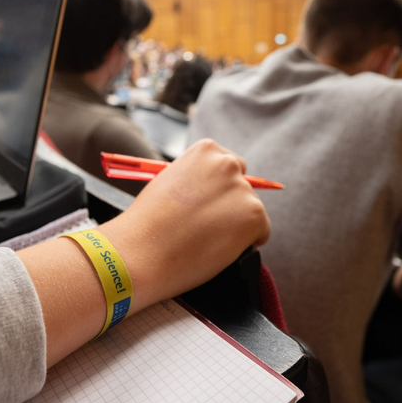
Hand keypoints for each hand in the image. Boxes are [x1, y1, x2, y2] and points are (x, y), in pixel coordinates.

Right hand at [104, 139, 271, 309]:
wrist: (140, 252)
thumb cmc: (148, 223)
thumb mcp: (169, 182)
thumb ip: (195, 179)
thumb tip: (213, 192)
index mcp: (206, 150)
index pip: (228, 167)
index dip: (217, 190)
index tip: (205, 206)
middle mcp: (228, 164)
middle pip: (244, 186)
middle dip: (230, 205)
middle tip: (207, 227)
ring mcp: (242, 189)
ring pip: (251, 212)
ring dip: (236, 226)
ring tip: (206, 240)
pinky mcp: (254, 215)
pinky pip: (261, 232)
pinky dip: (247, 243)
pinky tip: (220, 249)